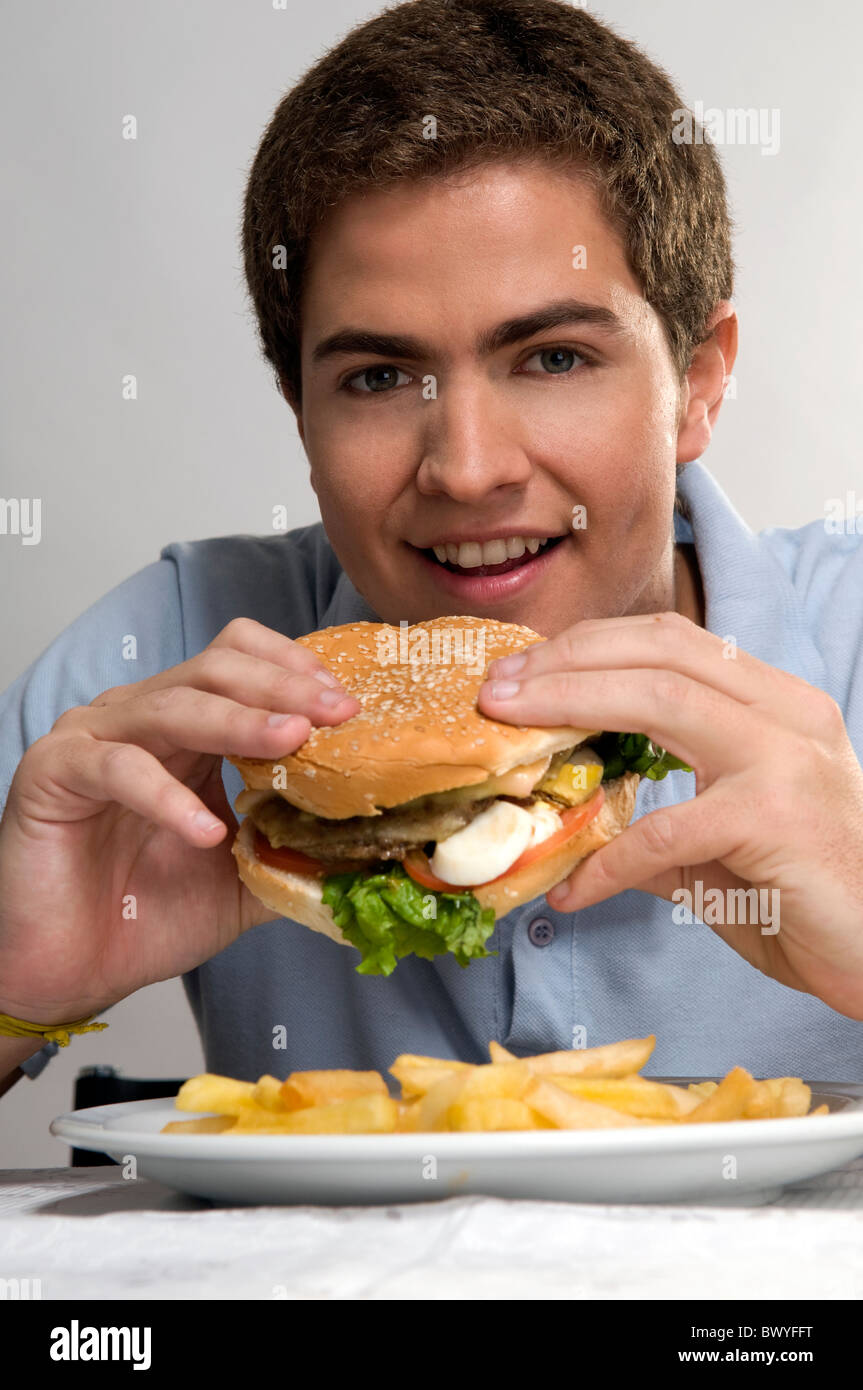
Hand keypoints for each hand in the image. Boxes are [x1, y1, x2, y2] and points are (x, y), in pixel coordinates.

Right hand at [0, 618, 359, 1023]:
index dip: (296, 670)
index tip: (350, 706)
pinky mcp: (54, 773)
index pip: (242, 660)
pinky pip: (117, 767)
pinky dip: (168, 795)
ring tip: (291, 741)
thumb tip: (375, 848)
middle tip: (337, 713)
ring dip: (239, 721)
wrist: (72, 970)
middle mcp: (140, 717)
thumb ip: (299, 851)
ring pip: (173, 704)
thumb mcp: (246, 880)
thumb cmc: (147, 915)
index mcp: (187, 728)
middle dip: (284, 686)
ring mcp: (94, 738)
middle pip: (216, 667)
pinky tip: (207, 831)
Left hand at [478, 610, 862, 1019]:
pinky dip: (607, 861)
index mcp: (775, 704)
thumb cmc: (812, 896)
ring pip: (662, 700)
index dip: (591, 645)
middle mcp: (786, 714)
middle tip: (498, 686)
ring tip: (510, 726)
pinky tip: (572, 890)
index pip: (674, 642)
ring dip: (571, 703)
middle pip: (660, 650)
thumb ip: (663, 822)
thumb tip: (580, 830)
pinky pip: (664, 830)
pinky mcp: (774, 819)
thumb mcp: (730, 841)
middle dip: (567, 659)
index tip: (524, 668)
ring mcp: (785, 760)